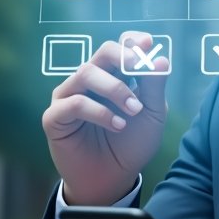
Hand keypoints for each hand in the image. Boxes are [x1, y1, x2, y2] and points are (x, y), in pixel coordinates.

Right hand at [42, 32, 168, 205]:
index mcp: (114, 75)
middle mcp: (90, 80)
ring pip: (87, 73)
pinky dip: (99, 112)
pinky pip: (74, 103)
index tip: (147, 44)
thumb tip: (162, 59)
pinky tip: (117, 125)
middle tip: (141, 71)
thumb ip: (155, 87)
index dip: (132, 41)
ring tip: (133, 110)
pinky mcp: (55, 117)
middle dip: (124, 58)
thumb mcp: (152, 115)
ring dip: (115, 89)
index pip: (120, 46)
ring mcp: (69, 96)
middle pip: (103, 52)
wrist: (115, 178)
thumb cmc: (132, 144)